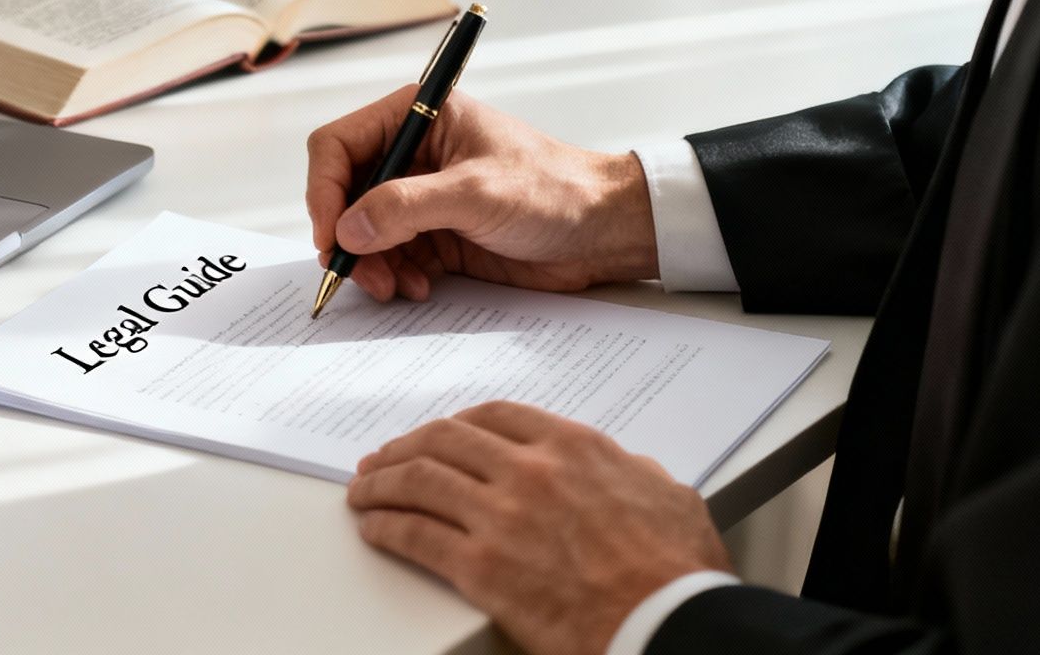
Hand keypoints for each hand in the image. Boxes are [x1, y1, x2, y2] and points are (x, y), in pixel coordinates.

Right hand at [305, 87, 657, 301]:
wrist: (603, 230)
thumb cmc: (555, 189)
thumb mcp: (476, 192)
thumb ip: (406, 207)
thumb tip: (347, 228)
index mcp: (417, 117)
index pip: (338, 145)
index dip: (324, 190)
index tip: (331, 235)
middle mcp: (412, 153)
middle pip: (343, 193)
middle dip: (347, 236)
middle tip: (357, 273)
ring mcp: (421, 196)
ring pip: (363, 232)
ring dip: (370, 264)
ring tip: (394, 286)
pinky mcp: (435, 234)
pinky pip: (391, 257)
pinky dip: (394, 276)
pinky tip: (418, 288)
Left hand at [348, 402, 733, 654]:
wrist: (666, 623)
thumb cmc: (675, 572)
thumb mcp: (667, 497)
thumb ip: (634, 473)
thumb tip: (627, 470)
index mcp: (572, 448)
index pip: (495, 415)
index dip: (456, 423)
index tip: (439, 433)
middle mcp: (529, 471)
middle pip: (444, 440)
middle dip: (405, 447)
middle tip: (384, 459)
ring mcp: (500, 516)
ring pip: (419, 480)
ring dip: (381, 483)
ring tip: (363, 491)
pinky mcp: (481, 567)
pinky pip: (415, 534)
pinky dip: (385, 525)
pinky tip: (373, 527)